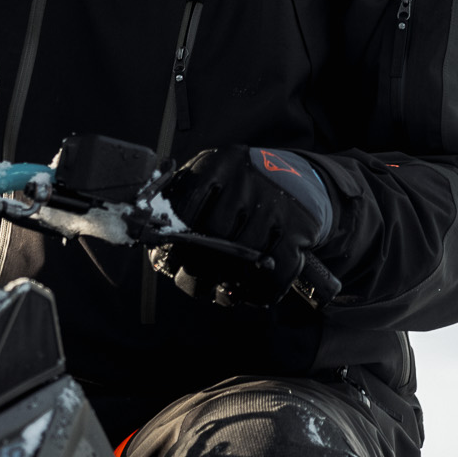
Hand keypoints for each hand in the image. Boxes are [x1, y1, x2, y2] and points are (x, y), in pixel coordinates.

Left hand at [153, 145, 334, 306]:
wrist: (298, 181)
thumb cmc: (240, 189)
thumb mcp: (211, 180)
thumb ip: (181, 206)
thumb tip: (156, 251)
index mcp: (219, 163)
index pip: (186, 204)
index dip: (173, 239)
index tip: (168, 259)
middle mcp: (248, 178)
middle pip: (213, 234)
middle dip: (197, 267)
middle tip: (189, 282)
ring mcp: (276, 203)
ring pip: (243, 259)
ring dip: (225, 285)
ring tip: (216, 291)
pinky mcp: (301, 228)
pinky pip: (275, 273)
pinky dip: (258, 292)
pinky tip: (246, 293)